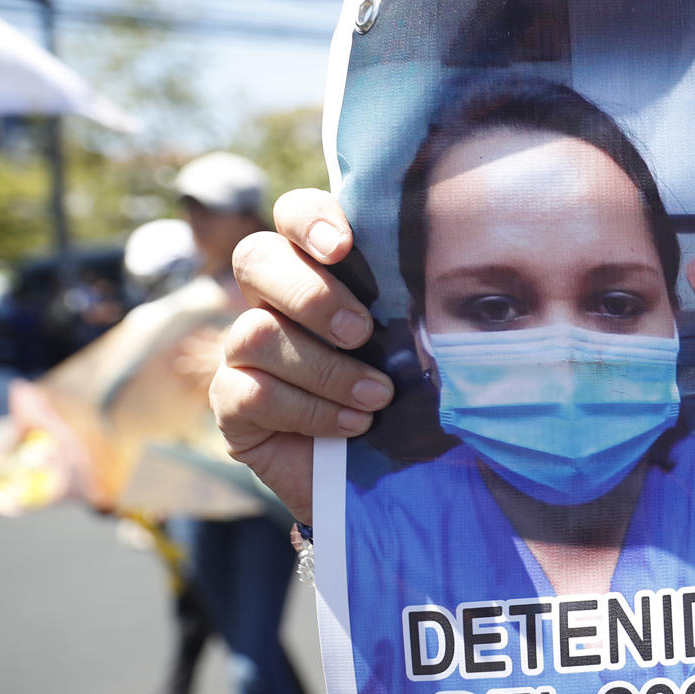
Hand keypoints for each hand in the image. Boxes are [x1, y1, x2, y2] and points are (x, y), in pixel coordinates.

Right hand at [208, 190, 393, 523]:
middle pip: (256, 258)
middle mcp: (274, 301)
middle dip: (310, 293)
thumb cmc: (409, 399)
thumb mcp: (422, 349)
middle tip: (360, 331)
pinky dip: (308, 409)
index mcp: (322, 271)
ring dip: (324, 368)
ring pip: (255, 332)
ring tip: (376, 397)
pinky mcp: (232, 403)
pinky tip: (351, 425)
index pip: (295, 215)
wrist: (384, 478)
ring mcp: (244, 351)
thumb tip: (463, 294)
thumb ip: (419, 312)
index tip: (343, 247)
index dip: (310, 219)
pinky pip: (251, 391)